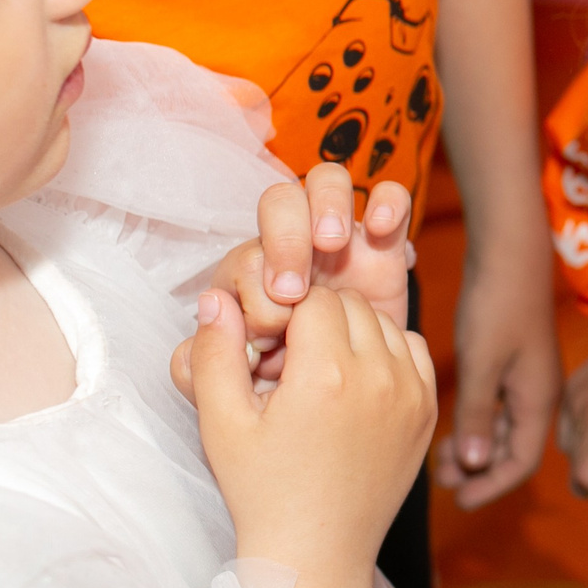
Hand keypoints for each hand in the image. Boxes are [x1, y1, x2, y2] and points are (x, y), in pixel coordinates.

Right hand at [187, 272, 436, 577]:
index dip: (285, 315)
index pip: (312, 298)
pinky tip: (356, 382)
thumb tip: (216, 298)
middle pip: (350, 303)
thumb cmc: (263, 490)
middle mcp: (377, 376)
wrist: (317, 551)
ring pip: (384, 322)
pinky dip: (387, 351)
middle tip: (292, 361)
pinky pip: (414, 349)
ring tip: (322, 374)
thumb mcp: (221, 423)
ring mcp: (411, 393)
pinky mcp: (428, 410)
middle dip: (318, 319)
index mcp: (325, 374)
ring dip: (353, 332)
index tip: (270, 351)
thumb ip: (216, 354)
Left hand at [198, 166, 412, 391]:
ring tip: (333, 244)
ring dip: (328, 206)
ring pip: (327, 182)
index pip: (248, 256)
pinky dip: (388, 203)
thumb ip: (205, 367)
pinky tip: (382, 232)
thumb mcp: (239, 393)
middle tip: (295, 287)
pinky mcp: (385, 242)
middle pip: (279, 202)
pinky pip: (391, 197)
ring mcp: (340, 237)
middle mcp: (293, 246)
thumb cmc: (286, 394)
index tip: (271, 328)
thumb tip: (197, 331)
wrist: (345, 405)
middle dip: (285, 239)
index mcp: (251, 278)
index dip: (255, 286)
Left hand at [432, 254, 559, 507]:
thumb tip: (473, 465)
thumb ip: (478, 415)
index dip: (491, 487)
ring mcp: (524, 377)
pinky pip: (495, 405)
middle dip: (479, 469)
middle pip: (511, 449)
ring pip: (501, 428)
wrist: (508, 251)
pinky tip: (444, 416)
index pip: (521, 463)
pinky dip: (473, 419)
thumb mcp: (483, 363)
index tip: (458, 500)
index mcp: (538, 400)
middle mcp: (536, 394)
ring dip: (474, 445)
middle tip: (439, 477)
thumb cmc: (497, 304)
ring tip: (438, 451)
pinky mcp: (510, 360)